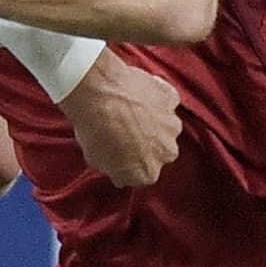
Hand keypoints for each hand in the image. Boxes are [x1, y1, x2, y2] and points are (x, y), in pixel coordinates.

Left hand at [57, 52, 181, 187]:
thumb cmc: (93, 127)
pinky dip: (156, 97)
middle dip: (146, 142)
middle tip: (124, 129)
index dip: (129, 161)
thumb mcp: (96, 159)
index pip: (141, 173)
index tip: (117, 151)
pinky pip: (166, 100)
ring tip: (129, 109)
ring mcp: (171, 125)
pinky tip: (138, 92)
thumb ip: (114, 166)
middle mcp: (166, 153)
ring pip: (165, 126)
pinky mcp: (171, 99)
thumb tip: (117, 164)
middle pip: (158, 151)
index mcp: (147, 174)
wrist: (98, 93)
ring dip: (152, 120)